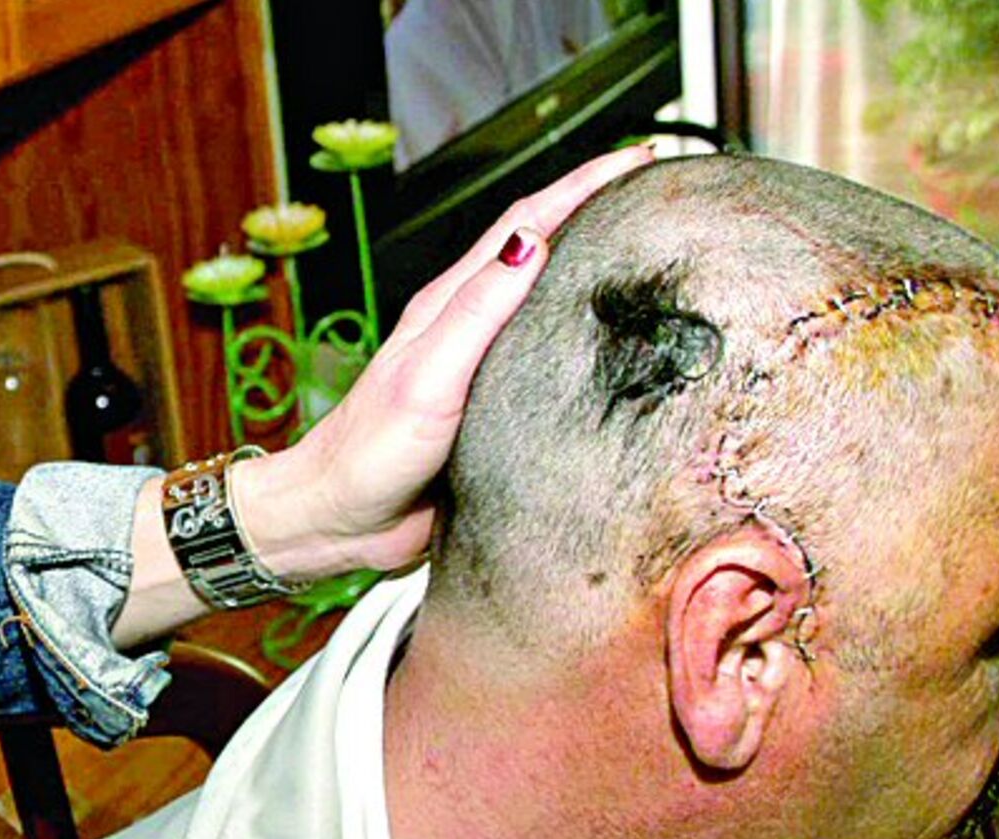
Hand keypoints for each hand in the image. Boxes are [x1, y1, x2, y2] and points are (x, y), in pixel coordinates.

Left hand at [236, 145, 653, 577]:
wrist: (342, 520)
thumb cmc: (372, 450)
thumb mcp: (428, 375)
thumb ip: (477, 310)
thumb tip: (532, 242)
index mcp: (454, 304)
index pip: (528, 222)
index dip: (584, 184)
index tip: (639, 158)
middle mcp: (472, 326)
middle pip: (544, 249)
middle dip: (600, 210)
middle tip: (656, 190)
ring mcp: (484, 366)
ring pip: (549, 302)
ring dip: (594, 266)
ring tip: (647, 251)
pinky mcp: (495, 410)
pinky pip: (549, 358)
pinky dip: (583, 334)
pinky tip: (610, 345)